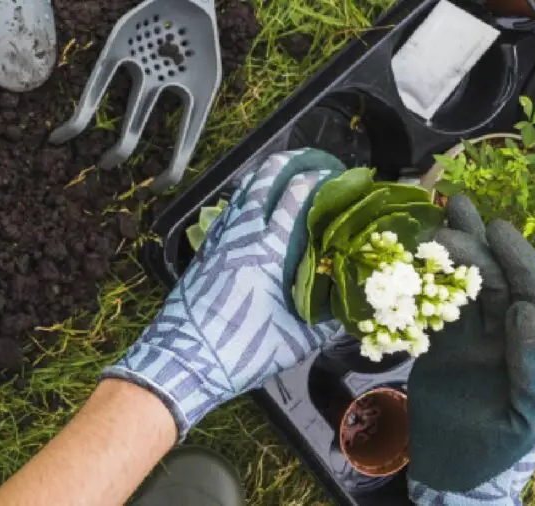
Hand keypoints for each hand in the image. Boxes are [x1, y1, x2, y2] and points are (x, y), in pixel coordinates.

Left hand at [103, 149, 345, 439]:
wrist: (184, 360)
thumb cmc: (240, 352)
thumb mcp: (296, 342)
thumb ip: (327, 321)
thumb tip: (351, 308)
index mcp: (268, 252)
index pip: (295, 198)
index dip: (316, 179)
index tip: (336, 174)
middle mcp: (241, 237)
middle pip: (264, 181)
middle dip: (289, 163)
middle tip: (310, 161)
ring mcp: (218, 241)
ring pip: (241, 194)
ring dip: (263, 178)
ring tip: (284, 173)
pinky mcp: (204, 252)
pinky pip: (227, 214)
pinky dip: (243, 200)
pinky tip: (251, 206)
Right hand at [407, 196, 534, 503]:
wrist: (454, 473)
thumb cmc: (495, 452)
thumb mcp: (522, 418)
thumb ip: (529, 368)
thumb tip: (524, 314)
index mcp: (525, 349)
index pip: (527, 294)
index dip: (516, 260)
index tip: (497, 229)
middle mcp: (499, 337)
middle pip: (492, 281)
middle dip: (476, 245)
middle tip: (452, 213)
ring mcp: (468, 341)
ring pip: (461, 288)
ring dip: (452, 254)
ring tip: (437, 216)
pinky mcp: (439, 348)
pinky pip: (431, 309)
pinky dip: (422, 284)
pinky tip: (411, 259)